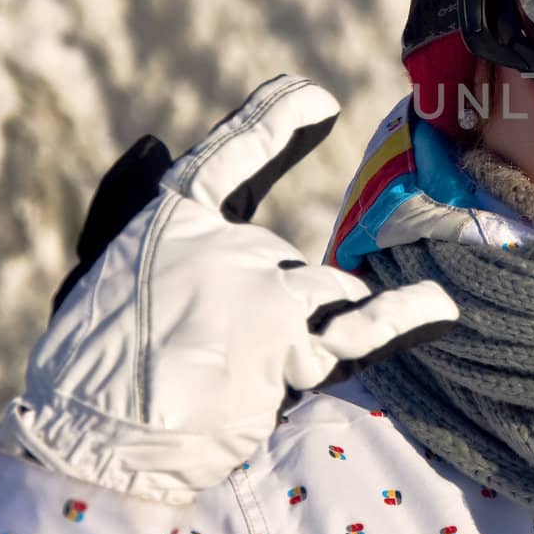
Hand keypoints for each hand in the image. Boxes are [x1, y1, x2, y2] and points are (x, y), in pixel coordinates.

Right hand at [0, 76, 457, 502]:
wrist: (95, 435)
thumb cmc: (90, 364)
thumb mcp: (100, 273)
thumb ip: (133, 208)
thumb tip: (152, 141)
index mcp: (172, 219)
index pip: (234, 154)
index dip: (276, 121)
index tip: (315, 98)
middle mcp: (226, 243)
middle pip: (282, 262)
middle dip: (270, 314)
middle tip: (215, 368)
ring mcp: (263, 290)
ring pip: (326, 290)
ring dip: (319, 327)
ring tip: (268, 370)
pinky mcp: (291, 343)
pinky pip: (363, 329)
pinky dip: (406, 317)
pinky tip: (443, 310)